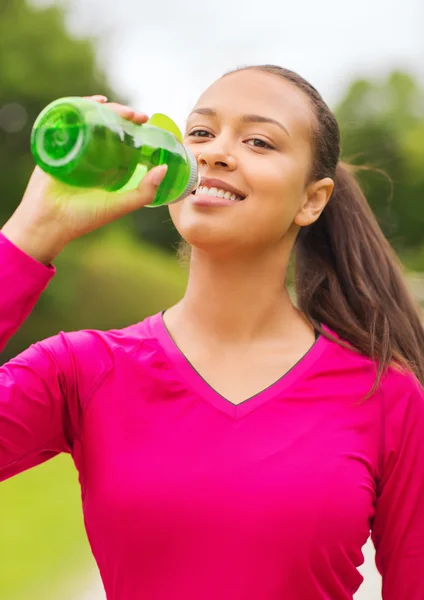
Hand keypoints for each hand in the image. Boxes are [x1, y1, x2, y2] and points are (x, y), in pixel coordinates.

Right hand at [1, 95, 166, 262]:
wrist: (49, 221)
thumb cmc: (84, 217)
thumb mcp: (120, 205)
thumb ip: (145, 192)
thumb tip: (165, 168)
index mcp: (105, 167)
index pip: (122, 141)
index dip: (135, 130)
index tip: (147, 124)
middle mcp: (90, 155)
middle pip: (107, 126)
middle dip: (124, 117)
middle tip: (139, 116)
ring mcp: (72, 147)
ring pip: (90, 120)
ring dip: (107, 109)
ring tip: (121, 110)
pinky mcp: (55, 142)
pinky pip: (68, 119)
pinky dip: (81, 106)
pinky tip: (96, 102)